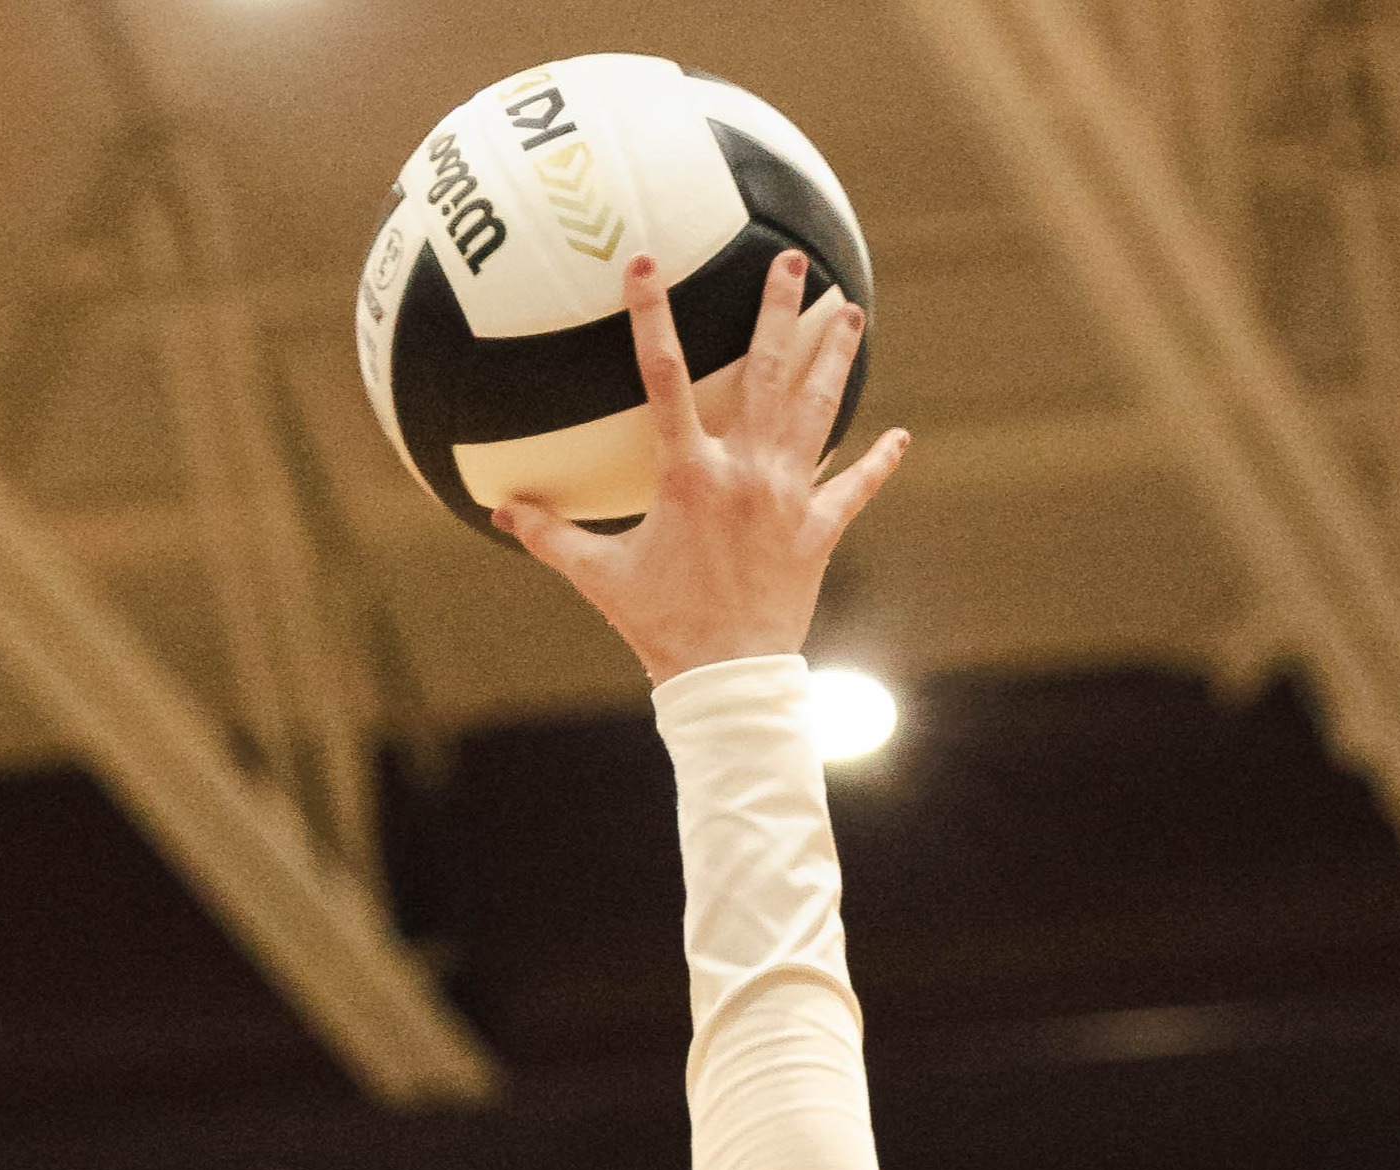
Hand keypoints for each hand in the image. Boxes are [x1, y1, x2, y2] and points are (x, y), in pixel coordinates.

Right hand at [496, 250, 909, 684]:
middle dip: (780, 310)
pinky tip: (899, 437)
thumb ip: (550, 536)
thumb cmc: (661, 625)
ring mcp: (789, 499)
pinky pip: (854, 490)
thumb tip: (500, 511)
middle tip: (796, 260)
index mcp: (689, 475)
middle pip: (766, 372)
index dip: (651, 318)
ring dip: (834, 360)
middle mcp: (746, 472)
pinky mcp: (818, 532)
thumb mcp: (600, 576)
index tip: (647, 264)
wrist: (726, 678)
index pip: (664, 379)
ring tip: (853, 316)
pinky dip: (877, 465)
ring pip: (818, 413)